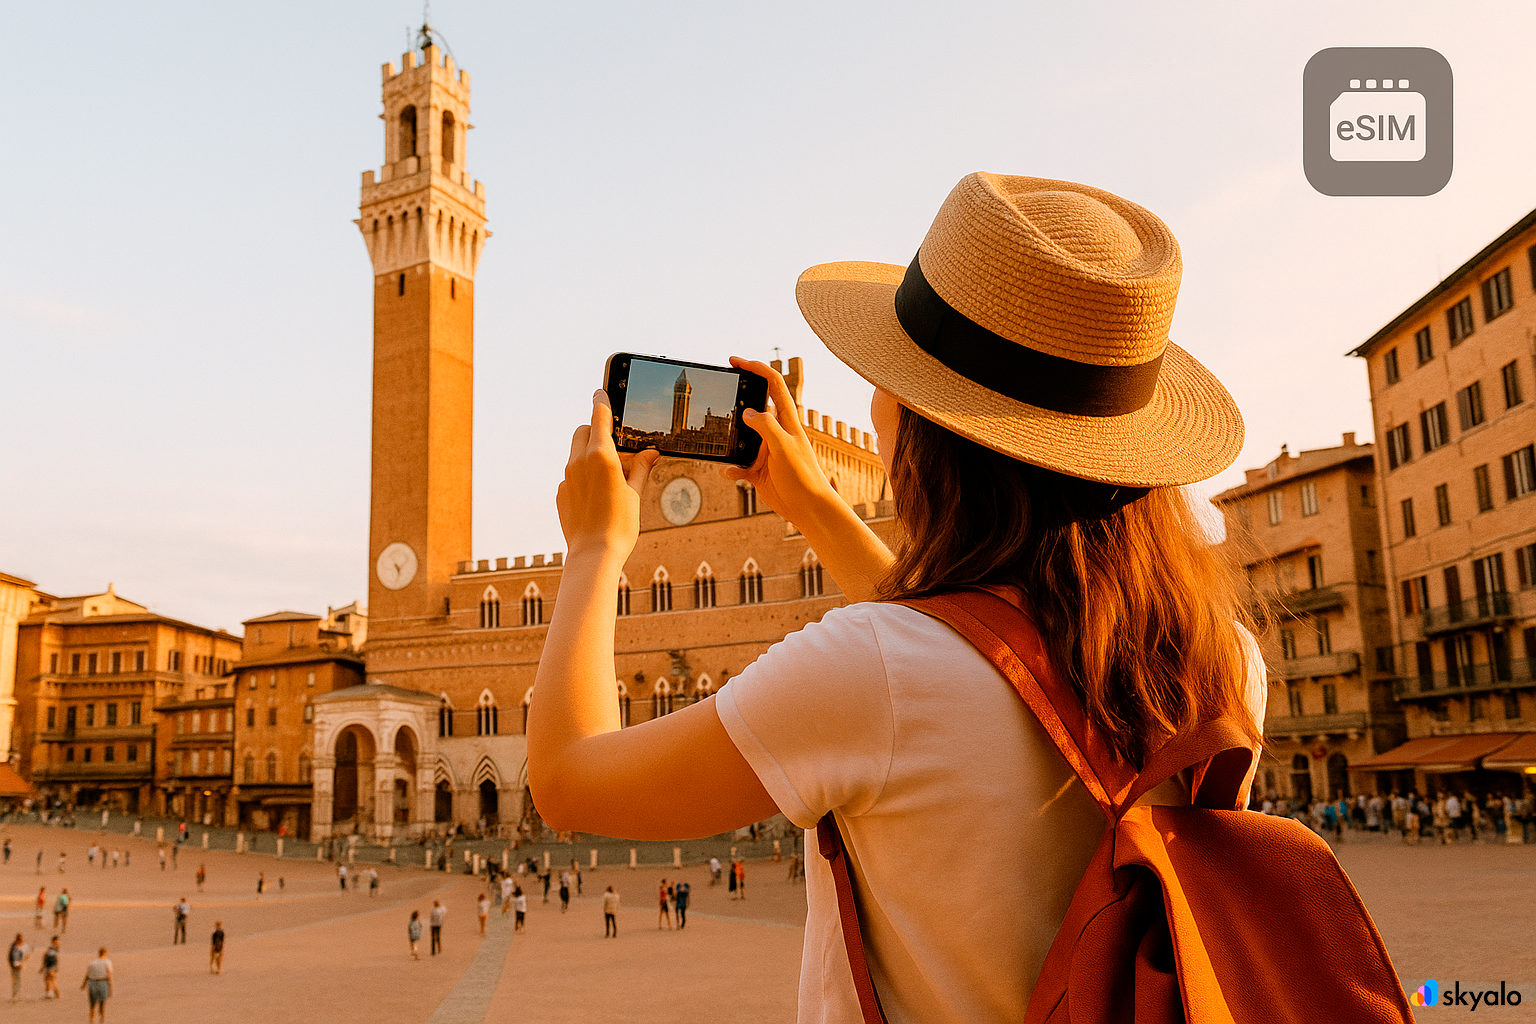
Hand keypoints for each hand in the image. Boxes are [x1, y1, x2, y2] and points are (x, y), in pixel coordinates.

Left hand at [556, 391, 660, 559]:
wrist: (593, 555)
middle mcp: (579, 461)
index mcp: (602, 456)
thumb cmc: (619, 526)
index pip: (599, 417)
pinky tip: (598, 497)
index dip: (601, 402)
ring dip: (591, 455)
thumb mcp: (635, 493)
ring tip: (611, 477)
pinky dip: (584, 476)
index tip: (600, 391)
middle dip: (597, 432)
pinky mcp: (560, 492)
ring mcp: (567, 477)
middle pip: (584, 431)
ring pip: (577, 453)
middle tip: (616, 447)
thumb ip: (641, 468)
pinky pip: (572, 475)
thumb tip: (651, 454)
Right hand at [720, 357, 837, 524]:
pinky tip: (730, 472)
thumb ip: (766, 426)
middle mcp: (775, 432)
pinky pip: (738, 464)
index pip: (772, 385)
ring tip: (719, 441)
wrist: (807, 508)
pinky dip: (731, 468)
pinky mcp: (758, 470)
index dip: (756, 369)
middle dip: (736, 400)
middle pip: (753, 407)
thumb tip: (747, 412)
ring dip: (730, 440)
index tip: (735, 362)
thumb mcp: (784, 446)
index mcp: (786, 420)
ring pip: (741, 437)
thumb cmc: (803, 476)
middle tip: (720, 394)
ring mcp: (765, 450)